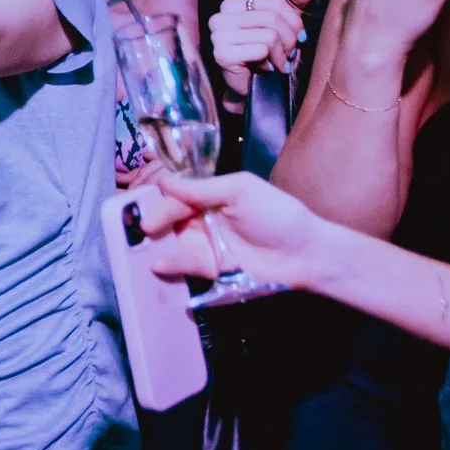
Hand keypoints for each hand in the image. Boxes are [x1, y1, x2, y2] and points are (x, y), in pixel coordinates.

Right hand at [138, 172, 324, 283]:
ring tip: (143, 250)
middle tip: (143, 231)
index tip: (146, 212)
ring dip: (156, 246)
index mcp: (210, 196)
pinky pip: (186, 265)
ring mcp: (206, 244)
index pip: (176, 197)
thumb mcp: (241, 190)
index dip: (160, 203)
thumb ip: (202, 188)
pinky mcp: (211, 269)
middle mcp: (203, 219)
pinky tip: (160, 264)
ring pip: (172, 243)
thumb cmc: (277, 215)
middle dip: (152, 224)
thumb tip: (164, 181)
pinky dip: (172, 265)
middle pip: (168, 220)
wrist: (306, 254)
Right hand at [208, 0, 314, 95]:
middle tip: (290, 54)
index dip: (293, 20)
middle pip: (271, 18)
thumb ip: (292, 7)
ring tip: (278, 62)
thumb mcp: (280, 28)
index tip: (299, 36)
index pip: (272, 2)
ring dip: (281, 54)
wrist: (248, 88)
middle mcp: (220, 18)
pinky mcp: (222, 54)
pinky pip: (261, 50)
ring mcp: (218, 36)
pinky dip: (270, 63)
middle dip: (289, 39)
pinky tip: (265, 69)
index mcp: (231, 6)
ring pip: (269, 36)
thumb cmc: (263, 57)